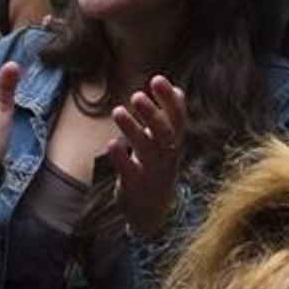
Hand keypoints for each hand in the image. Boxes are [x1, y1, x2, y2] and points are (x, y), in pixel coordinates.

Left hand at [109, 76, 187, 238]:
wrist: (152, 209)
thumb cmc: (158, 166)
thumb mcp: (168, 142)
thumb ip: (170, 117)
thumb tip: (177, 89)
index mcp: (175, 142)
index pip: (177, 118)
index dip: (169, 99)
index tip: (158, 79)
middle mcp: (166, 156)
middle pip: (164, 133)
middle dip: (152, 113)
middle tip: (137, 94)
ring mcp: (151, 171)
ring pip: (146, 149)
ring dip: (133, 130)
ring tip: (118, 111)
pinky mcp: (134, 185)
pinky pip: (128, 170)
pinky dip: (120, 157)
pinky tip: (110, 143)